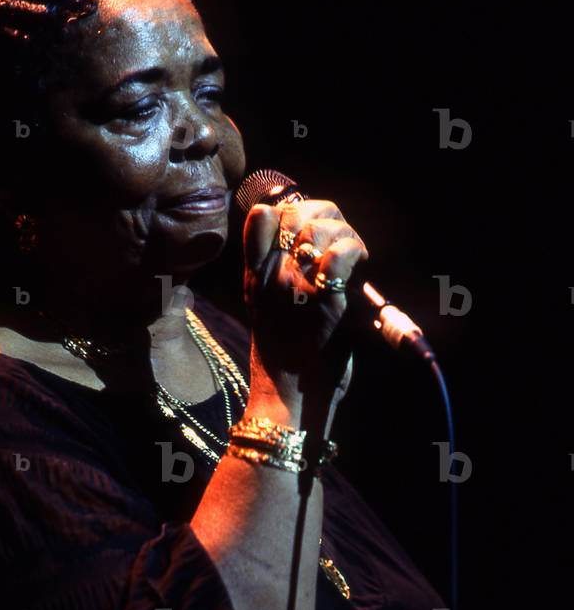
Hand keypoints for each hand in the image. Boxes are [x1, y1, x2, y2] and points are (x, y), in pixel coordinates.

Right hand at [243, 199, 368, 403]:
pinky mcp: (324, 301)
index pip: (264, 214)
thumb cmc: (285, 358)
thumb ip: (276, 275)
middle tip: (337, 247)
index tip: (307, 233)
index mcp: (255, 275)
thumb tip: (309, 246)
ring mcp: (295, 284)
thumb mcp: (264, 309)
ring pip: (322, 227)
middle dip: (327, 220)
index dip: (293, 212)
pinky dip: (353, 255)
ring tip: (348, 264)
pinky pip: (340, 255)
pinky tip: (354, 274)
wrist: (289, 397)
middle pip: (299, 211)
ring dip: (345, 237)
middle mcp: (271, 274)